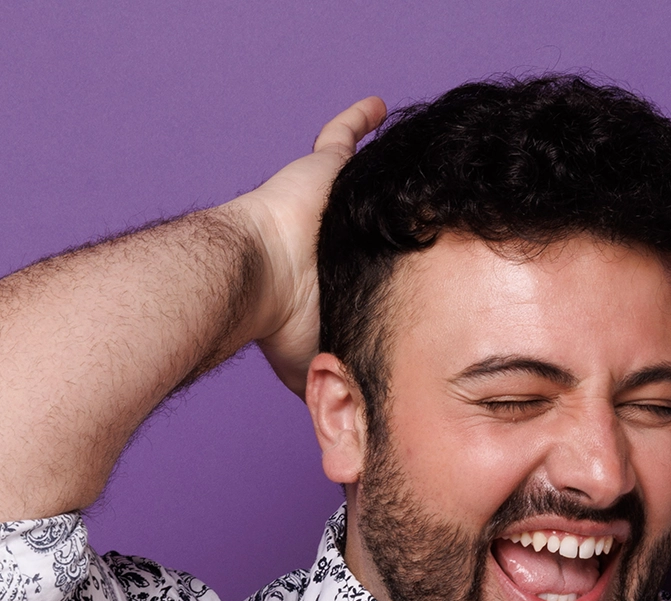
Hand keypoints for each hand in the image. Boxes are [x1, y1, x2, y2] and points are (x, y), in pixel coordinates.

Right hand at [230, 96, 387, 394]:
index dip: (375, 267)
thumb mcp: (318, 362)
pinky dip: (359, 118)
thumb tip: (353, 423)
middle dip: (382, 221)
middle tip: (413, 216)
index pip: (358, 266)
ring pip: (360, 181)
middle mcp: (330, 235)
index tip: (401, 272)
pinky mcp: (324, 168)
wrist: (257, 280)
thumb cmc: (282, 326)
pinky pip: (343, 136)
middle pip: (364, 222)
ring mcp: (328, 200)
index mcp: (330, 276)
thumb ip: (339, 379)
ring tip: (411, 164)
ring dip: (378, 174)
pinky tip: (380, 107)